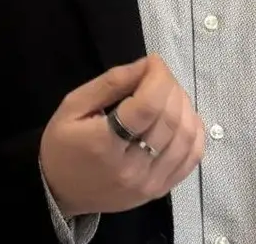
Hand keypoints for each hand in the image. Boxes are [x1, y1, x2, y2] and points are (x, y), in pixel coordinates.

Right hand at [41, 54, 204, 216]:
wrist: (61, 192)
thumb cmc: (62, 146)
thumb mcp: (72, 106)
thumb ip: (109, 83)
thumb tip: (145, 66)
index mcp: (104, 144)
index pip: (147, 106)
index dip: (158, 77)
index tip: (153, 62)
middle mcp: (132, 167)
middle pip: (170, 119)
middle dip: (171, 87)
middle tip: (159, 75)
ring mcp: (150, 182)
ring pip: (186, 137)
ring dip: (185, 106)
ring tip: (170, 94)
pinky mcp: (161, 190)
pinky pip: (192, 158)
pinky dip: (195, 132)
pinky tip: (183, 117)